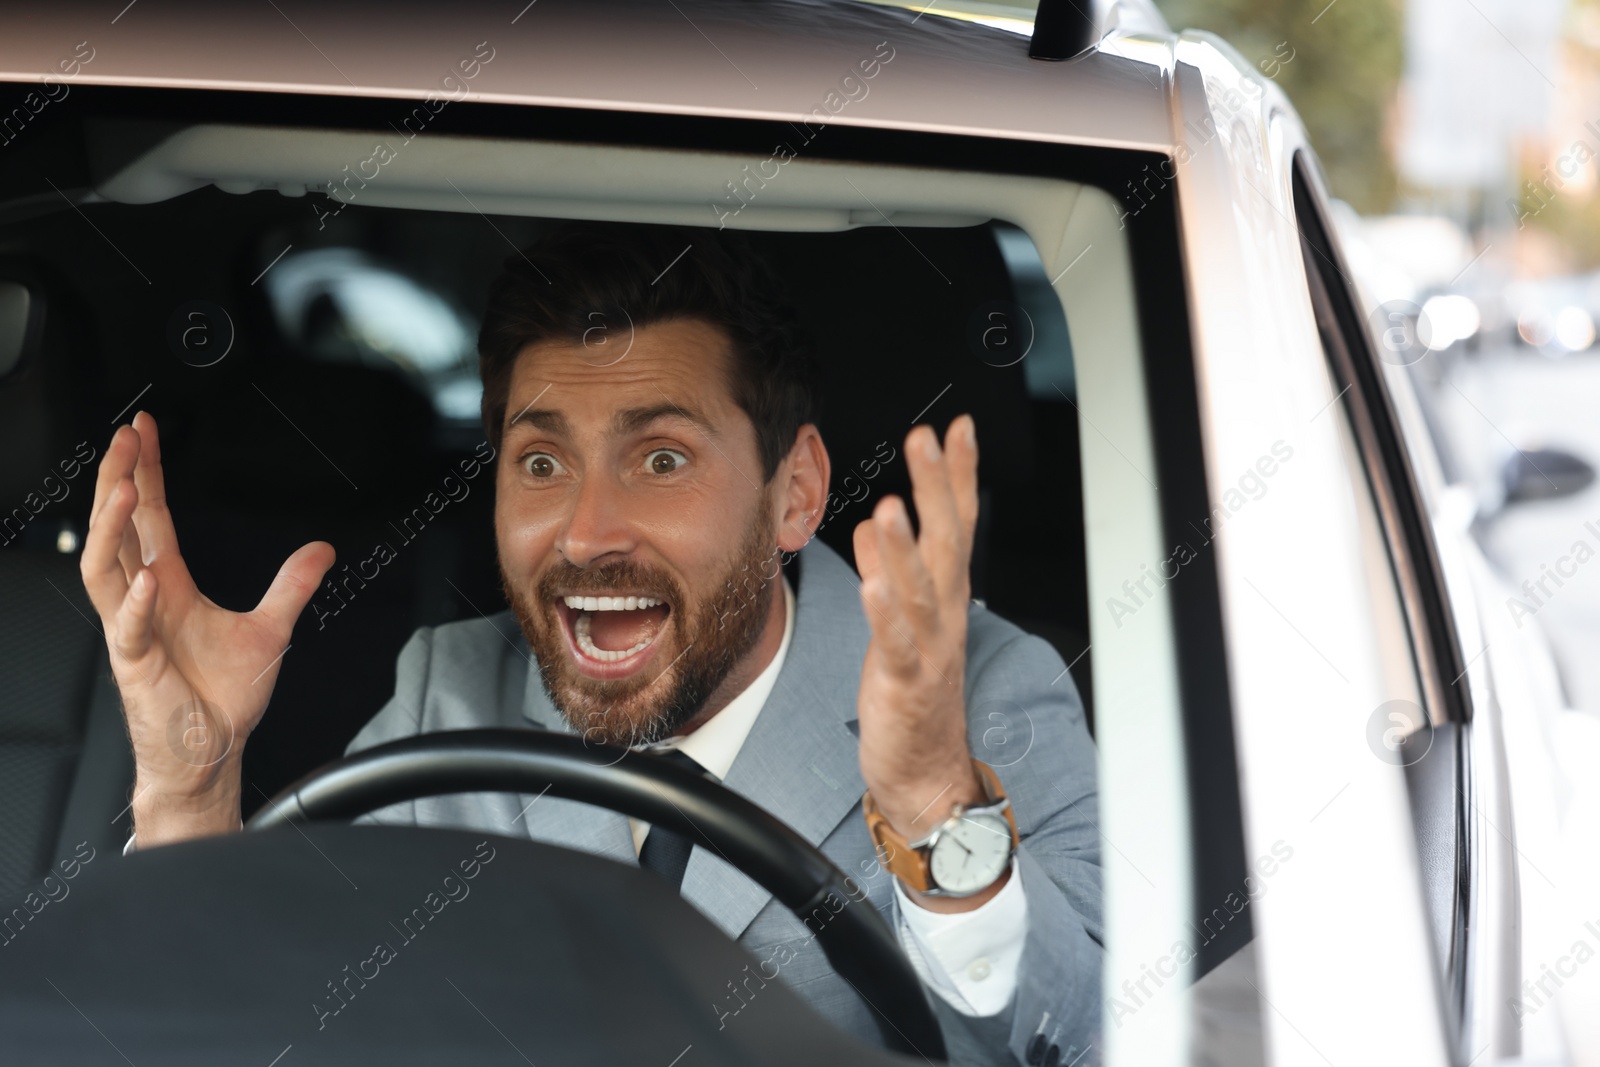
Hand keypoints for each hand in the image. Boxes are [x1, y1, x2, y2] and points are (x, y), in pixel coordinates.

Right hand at [81, 412, 334, 845]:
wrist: (211, 751)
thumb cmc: (224, 697)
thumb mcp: (270, 629)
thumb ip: (292, 587)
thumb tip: (321, 550)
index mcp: (168, 586)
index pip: (151, 518)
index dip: (147, 473)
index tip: (142, 431)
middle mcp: (142, 602)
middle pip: (118, 530)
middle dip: (117, 481)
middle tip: (124, 438)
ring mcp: (133, 632)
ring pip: (104, 569)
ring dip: (112, 528)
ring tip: (125, 488)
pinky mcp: (136, 666)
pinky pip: (127, 630)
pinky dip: (135, 605)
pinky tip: (146, 578)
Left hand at [853, 416, 996, 908]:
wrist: (926, 771)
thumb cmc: (913, 691)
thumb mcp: (902, 621)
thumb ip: (891, 569)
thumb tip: (875, 524)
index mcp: (945, 594)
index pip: (955, 522)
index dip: (956, 474)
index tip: (955, 428)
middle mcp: (945, 614)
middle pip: (946, 541)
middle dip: (937, 487)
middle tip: (927, 439)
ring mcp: (928, 647)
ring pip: (920, 588)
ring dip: (906, 546)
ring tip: (894, 505)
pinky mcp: (904, 681)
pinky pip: (896, 642)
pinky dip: (886, 612)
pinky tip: (872, 583)